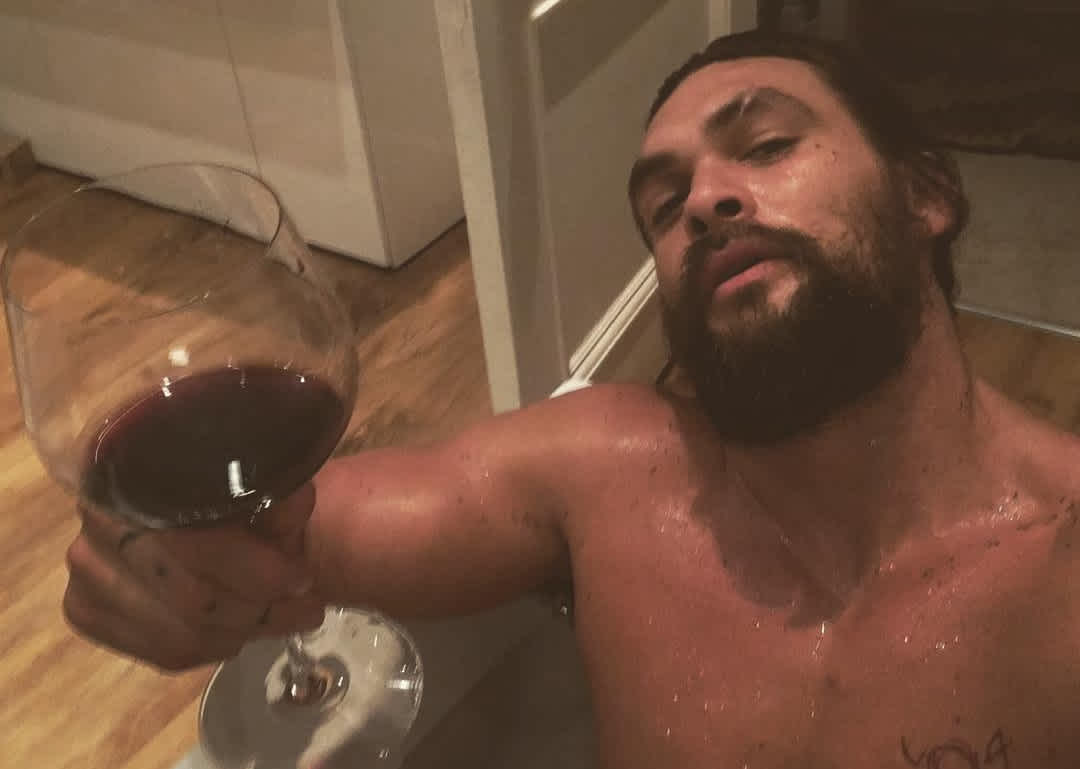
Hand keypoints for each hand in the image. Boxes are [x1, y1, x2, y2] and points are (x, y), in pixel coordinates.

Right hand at [63, 487, 325, 671]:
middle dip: (260, 611)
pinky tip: (237, 631)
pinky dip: (209, 648)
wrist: (180, 502)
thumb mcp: (261, 488)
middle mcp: (97, 518)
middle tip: (306, 609)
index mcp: (138, 471)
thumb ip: (277, 500)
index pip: (199, 545)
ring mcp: (85, 569)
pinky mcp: (84, 608)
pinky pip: (158, 651)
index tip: (303, 580)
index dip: (258, 570)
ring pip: (178, 634)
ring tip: (282, 621)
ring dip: (241, 634)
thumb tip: (296, 501)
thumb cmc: (229, 491)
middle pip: (192, 599)